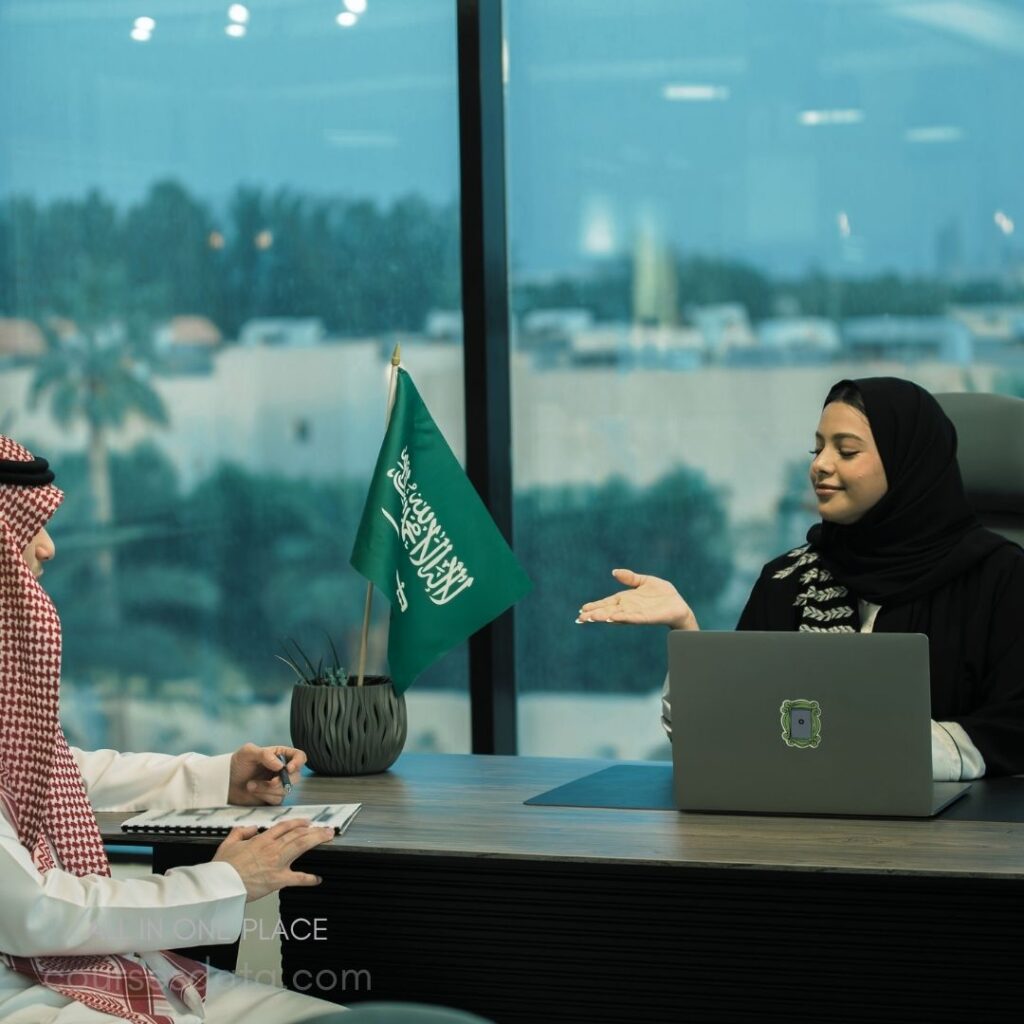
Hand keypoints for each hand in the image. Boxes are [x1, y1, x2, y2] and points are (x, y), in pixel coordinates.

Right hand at [212, 819, 332, 901]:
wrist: (221, 885)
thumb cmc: (223, 868)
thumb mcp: (228, 843)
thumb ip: (240, 832)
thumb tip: (251, 828)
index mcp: (261, 840)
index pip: (284, 827)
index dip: (297, 823)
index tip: (306, 822)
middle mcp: (272, 848)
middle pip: (297, 834)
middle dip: (314, 830)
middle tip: (326, 829)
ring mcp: (277, 863)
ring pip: (301, 846)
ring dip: (316, 840)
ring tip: (327, 837)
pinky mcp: (278, 880)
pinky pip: (297, 879)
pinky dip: (308, 879)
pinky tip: (317, 879)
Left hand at [228, 743, 305, 805]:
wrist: (225, 782)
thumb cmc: (236, 764)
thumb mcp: (248, 752)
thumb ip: (265, 754)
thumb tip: (280, 765)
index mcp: (280, 756)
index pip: (299, 757)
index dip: (298, 763)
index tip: (288, 768)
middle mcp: (281, 770)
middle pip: (296, 777)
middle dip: (281, 781)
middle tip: (270, 781)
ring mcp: (277, 785)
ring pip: (285, 790)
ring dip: (267, 789)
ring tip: (251, 785)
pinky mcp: (271, 798)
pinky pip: (276, 800)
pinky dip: (264, 796)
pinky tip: (253, 790)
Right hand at [576, 568, 697, 629]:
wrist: (678, 605)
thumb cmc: (662, 594)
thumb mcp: (644, 581)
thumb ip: (630, 578)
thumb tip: (614, 572)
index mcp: (625, 599)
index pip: (606, 603)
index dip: (594, 606)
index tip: (581, 610)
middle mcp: (627, 608)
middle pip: (607, 611)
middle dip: (594, 615)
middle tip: (580, 618)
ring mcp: (636, 613)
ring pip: (616, 615)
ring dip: (604, 617)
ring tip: (592, 618)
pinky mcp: (646, 617)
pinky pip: (632, 617)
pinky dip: (622, 618)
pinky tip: (612, 618)